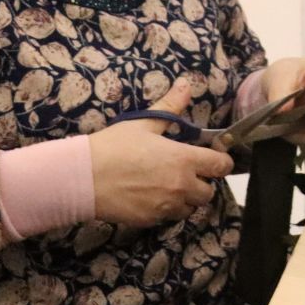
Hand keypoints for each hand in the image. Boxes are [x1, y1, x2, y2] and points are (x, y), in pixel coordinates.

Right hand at [86, 81, 231, 227]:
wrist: (83, 177)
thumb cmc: (115, 146)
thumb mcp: (143, 123)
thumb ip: (170, 106)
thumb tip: (187, 84)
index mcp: (184, 159)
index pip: (221, 166)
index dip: (221, 162)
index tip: (211, 157)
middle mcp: (181, 186)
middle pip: (209, 192)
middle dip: (202, 183)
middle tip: (186, 173)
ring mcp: (166, 206)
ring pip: (190, 208)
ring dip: (186, 199)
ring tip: (169, 187)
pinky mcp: (150, 221)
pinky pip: (168, 218)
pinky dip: (165, 209)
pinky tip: (151, 197)